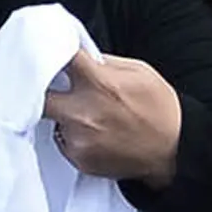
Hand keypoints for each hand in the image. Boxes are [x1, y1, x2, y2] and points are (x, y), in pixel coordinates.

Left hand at [42, 49, 181, 183]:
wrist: (173, 150)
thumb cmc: (159, 108)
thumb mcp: (138, 71)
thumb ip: (104, 62)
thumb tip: (80, 54)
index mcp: (98, 83)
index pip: (59, 58)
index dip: (50, 52)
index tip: (48, 52)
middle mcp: (83, 113)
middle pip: (38, 96)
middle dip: (42, 90)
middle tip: (53, 88)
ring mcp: (79, 139)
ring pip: (52, 121)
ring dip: (63, 116)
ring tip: (89, 116)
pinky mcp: (80, 160)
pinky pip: (64, 142)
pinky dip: (74, 137)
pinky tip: (96, 135)